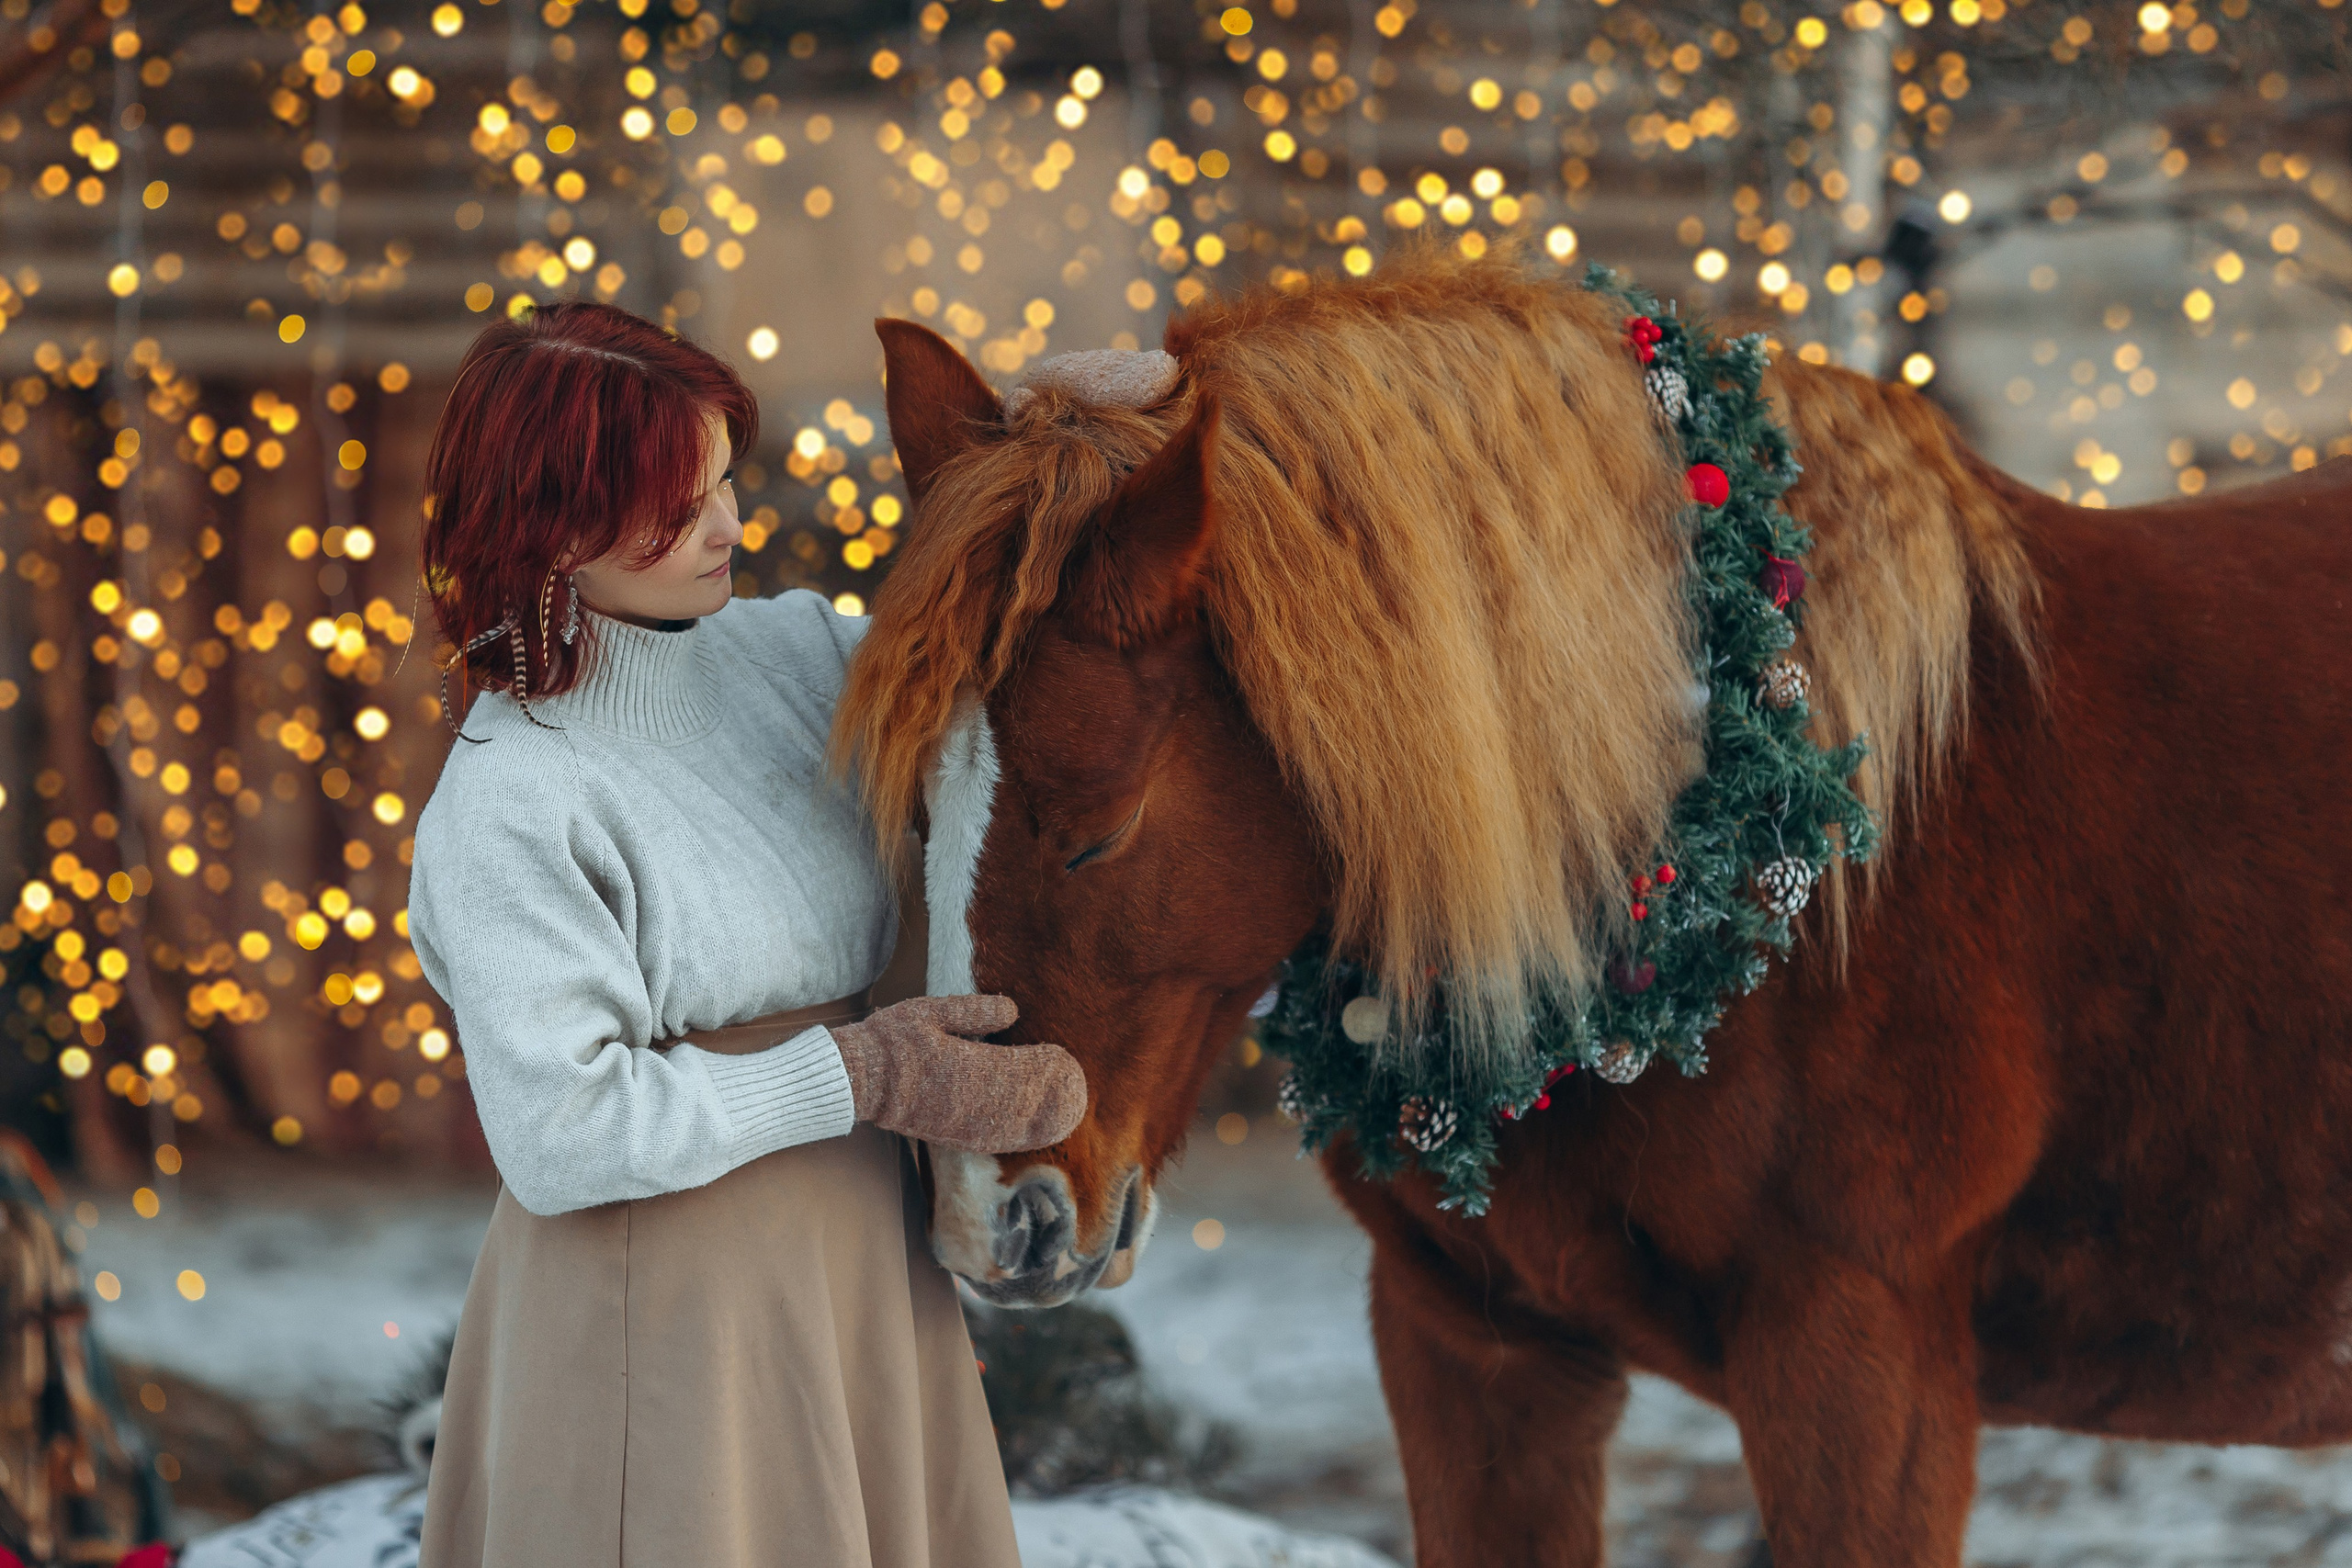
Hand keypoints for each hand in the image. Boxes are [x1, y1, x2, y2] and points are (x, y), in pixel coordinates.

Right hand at [829, 995, 1087, 1152]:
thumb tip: (1014, 1010)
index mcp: (968, 1066)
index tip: (1063, 1055)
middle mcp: (971, 1102)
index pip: (1022, 1069)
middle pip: (1027, 1104)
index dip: (1047, 1066)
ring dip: (1044, 1121)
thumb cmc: (892, 1040)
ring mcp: (962, 1125)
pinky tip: (1035, 1133)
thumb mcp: (931, 1012)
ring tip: (1068, 1113)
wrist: (856, 1081)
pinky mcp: (952, 1137)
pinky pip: (995, 1140)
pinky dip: (1021, 1137)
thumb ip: (974, 1012)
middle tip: (1077, 1085)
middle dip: (1053, 1096)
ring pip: (1016, 1128)